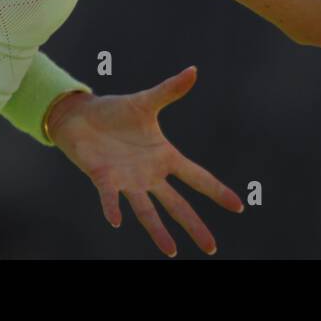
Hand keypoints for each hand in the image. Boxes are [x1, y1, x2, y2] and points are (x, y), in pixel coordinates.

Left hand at [46, 66, 243, 255]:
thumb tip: (193, 69)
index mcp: (164, 156)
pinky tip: (116, 220)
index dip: (216, 191)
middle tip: (211, 248)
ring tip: (171, 251)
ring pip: (147, 210)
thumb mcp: (146, 101)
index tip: (238, 206)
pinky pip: (110, 197)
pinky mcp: (104, 178)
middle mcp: (149, 174)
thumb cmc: (116, 111)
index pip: (197, 177)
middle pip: (177, 204)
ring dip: (158, 230)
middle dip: (194, 225)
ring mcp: (128, 180)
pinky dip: (112, 207)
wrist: (81, 116)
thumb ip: (170, 90)